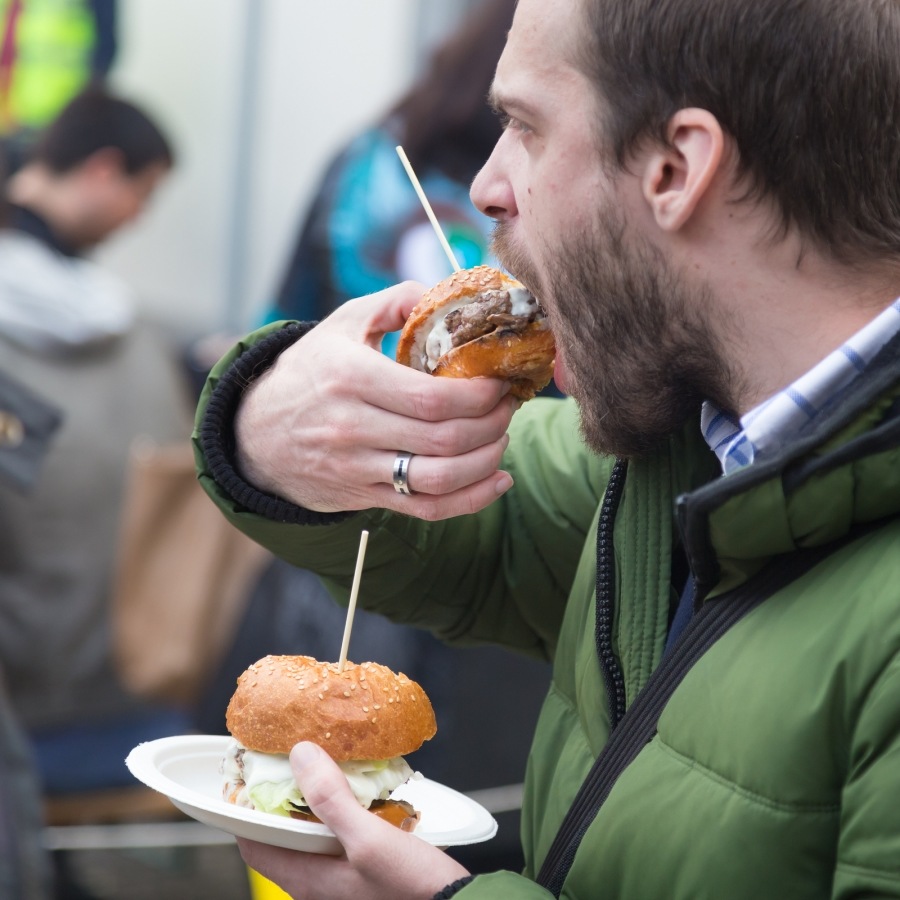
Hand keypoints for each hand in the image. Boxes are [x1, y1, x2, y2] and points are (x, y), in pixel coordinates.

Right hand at [234, 282, 517, 518]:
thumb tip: (446, 295)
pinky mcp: (365, 497)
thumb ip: (395, 303)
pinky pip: (426, 509)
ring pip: (439, 479)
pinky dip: (471, 500)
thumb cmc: (309, 372)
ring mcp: (358, 468)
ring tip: (502, 438)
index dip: (478, 395)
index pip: (430, 398)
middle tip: (508, 406)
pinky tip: (497, 480)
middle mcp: (353, 428)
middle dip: (492, 423)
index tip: (499, 382)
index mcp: (351, 378)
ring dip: (486, 461)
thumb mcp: (341, 324)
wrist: (256, 432)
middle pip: (443, 439)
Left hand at [237, 742, 469, 899]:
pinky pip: (339, 839)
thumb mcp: (370, 839)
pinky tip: (361, 791)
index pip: (253, 843)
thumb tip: (299, 755)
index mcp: (307, 881)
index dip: (245, 807)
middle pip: (283, 836)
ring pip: (313, 836)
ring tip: (327, 766)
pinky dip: (341, 812)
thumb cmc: (412, 889)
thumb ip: (331, 799)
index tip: (250, 771)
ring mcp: (341, 883)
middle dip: (283, 796)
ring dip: (315, 802)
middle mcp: (317, 886)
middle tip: (292, 758)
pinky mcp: (364, 876)